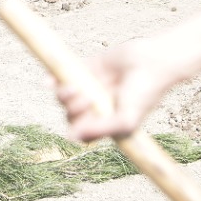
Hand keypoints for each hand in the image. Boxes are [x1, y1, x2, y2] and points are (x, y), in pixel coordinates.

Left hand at [54, 37, 181, 142]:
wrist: (150, 62)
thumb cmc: (143, 94)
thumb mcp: (126, 119)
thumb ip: (101, 130)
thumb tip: (71, 138)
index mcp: (105, 121)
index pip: (81, 132)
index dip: (77, 128)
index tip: (86, 119)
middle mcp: (94, 106)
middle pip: (70, 115)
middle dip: (72, 110)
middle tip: (88, 99)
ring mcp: (88, 87)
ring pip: (63, 97)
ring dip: (63, 95)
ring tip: (76, 88)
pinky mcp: (83, 69)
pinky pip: (60, 76)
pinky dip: (51, 80)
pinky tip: (50, 81)